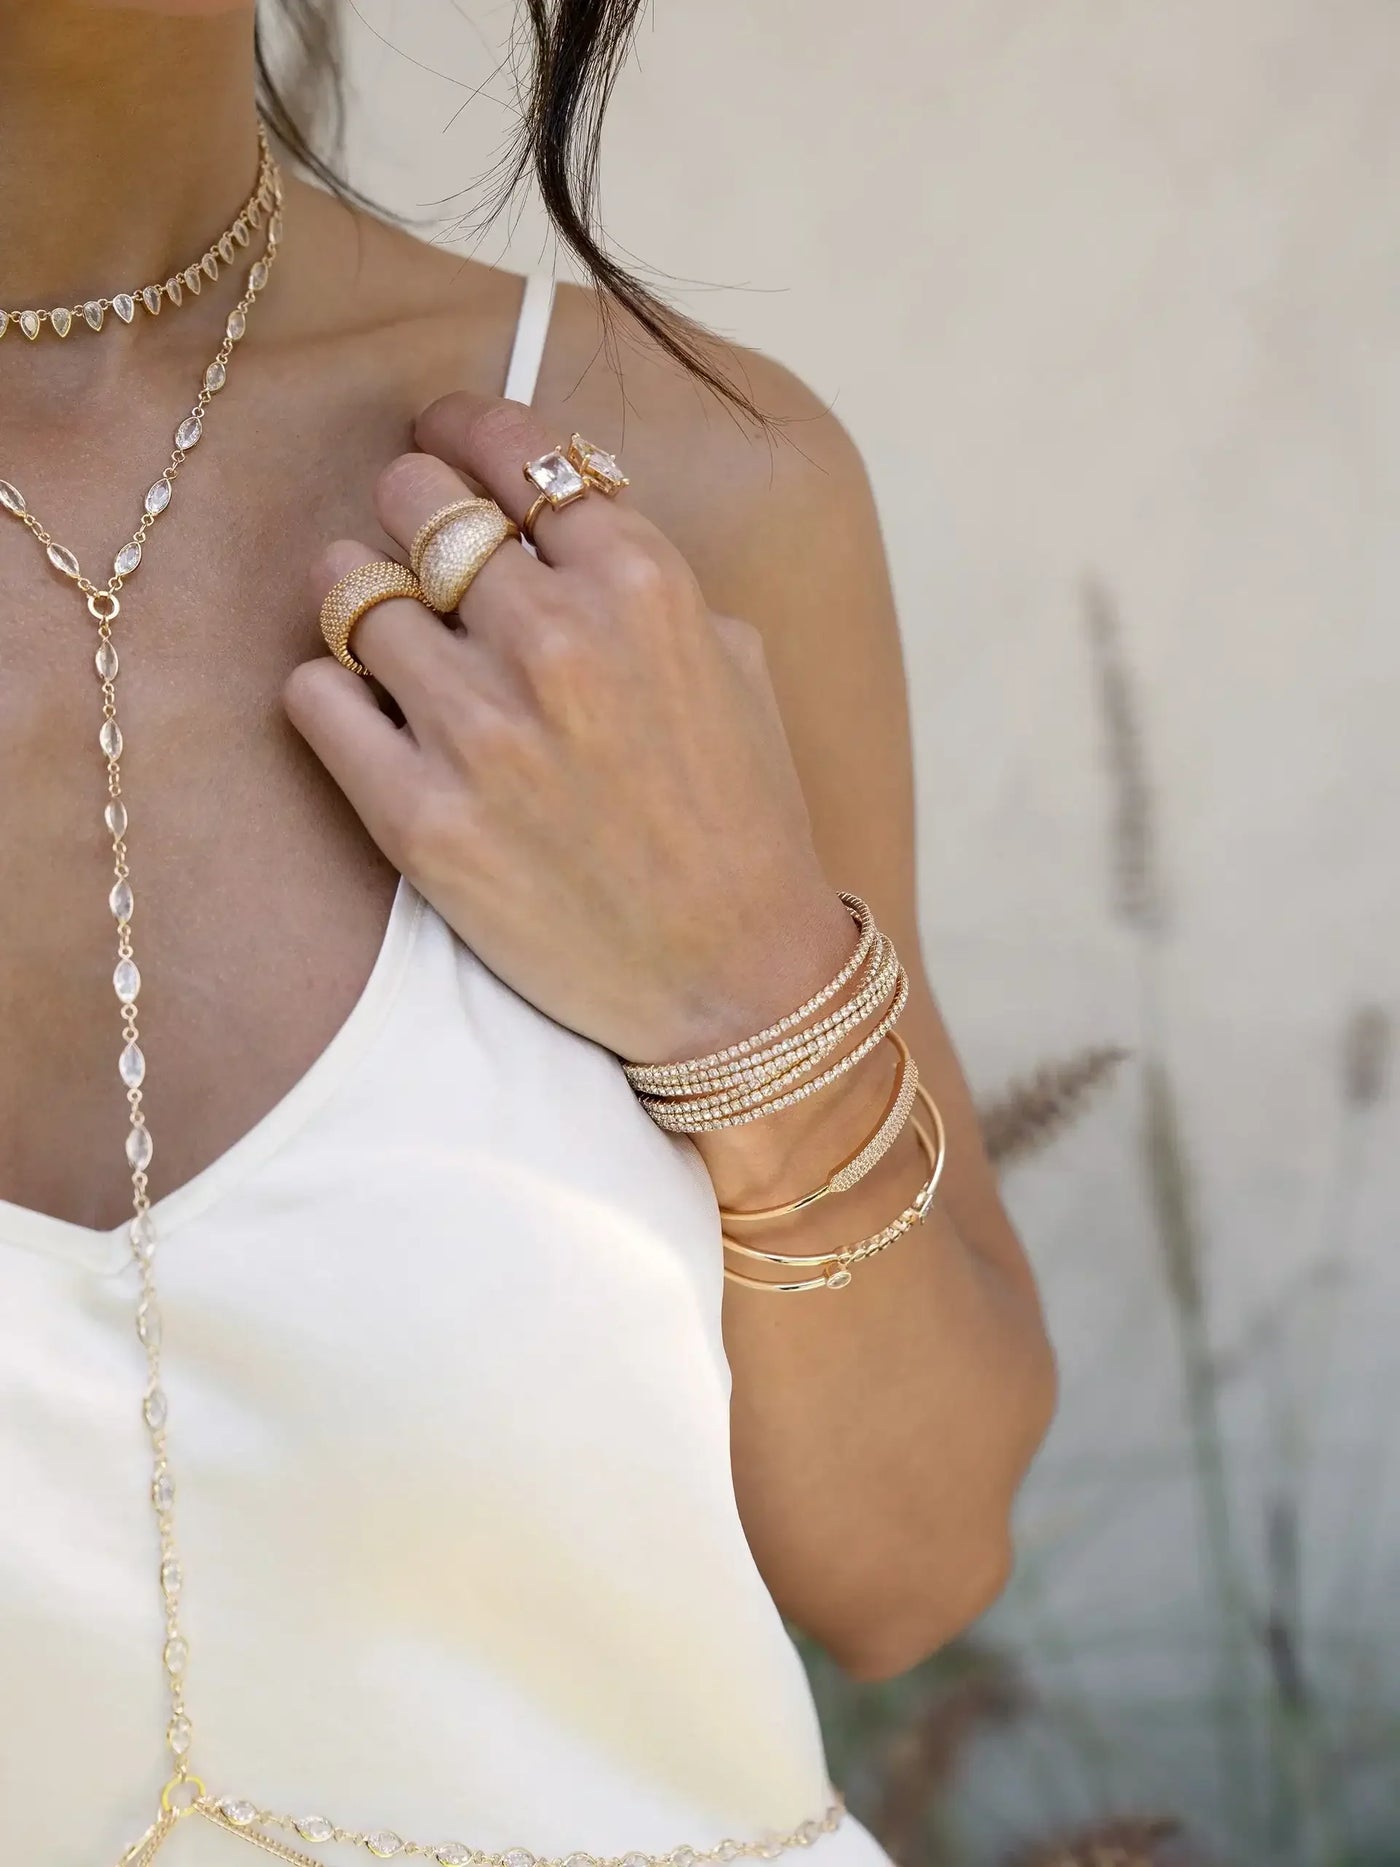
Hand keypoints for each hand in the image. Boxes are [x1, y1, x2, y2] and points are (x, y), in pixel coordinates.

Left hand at [285, 392, 856, 1064]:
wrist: (736, 978)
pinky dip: (330, 689)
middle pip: (414, 499)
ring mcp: (478, 729)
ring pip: (349, 588)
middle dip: (412, 508)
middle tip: (417, 539)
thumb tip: (553, 518)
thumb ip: (644, 577)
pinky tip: (365, 707)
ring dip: (360, 595)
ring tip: (384, 624)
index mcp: (642, 585)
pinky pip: (315, 695)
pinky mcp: (418, 817)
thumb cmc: (744, 820)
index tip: (446, 436)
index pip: (513, 449)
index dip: (466, 429)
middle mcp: (554, 639)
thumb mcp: (732, 664)